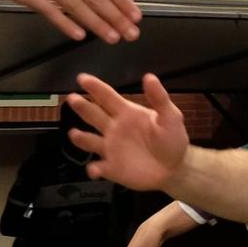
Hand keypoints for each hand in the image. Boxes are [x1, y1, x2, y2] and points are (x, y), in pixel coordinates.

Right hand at [66, 72, 189, 190]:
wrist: (175, 168)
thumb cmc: (172, 139)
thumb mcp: (170, 116)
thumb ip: (159, 98)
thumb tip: (150, 77)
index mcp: (127, 113)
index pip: (107, 97)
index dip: (95, 87)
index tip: (82, 78)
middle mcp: (114, 128)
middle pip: (93, 114)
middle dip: (82, 106)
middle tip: (72, 98)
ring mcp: (111, 148)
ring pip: (89, 141)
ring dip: (81, 138)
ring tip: (74, 133)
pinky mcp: (111, 168)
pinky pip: (97, 167)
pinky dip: (94, 168)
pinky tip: (95, 169)